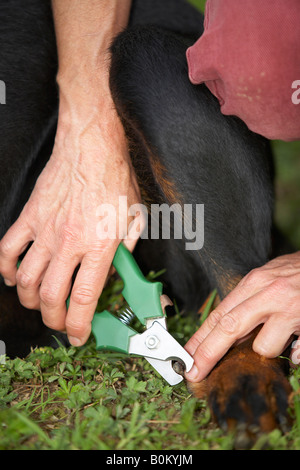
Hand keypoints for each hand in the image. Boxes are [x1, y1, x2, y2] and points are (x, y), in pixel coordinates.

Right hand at [0, 95, 140, 346]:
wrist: (90, 145)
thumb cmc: (114, 177)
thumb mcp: (135, 218)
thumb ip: (128, 251)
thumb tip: (121, 272)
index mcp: (99, 245)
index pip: (83, 298)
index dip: (78, 326)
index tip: (79, 336)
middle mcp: (69, 243)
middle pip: (50, 296)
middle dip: (54, 319)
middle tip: (61, 322)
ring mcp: (44, 231)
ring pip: (25, 280)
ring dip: (30, 300)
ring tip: (40, 305)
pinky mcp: (29, 217)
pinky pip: (8, 250)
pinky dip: (6, 270)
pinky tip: (14, 277)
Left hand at [184, 252, 299, 381]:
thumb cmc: (297, 273)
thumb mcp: (267, 278)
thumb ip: (248, 300)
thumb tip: (223, 328)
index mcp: (254, 283)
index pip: (219, 314)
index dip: (200, 339)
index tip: (187, 357)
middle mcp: (269, 294)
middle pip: (229, 328)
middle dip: (208, 353)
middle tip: (194, 373)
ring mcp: (290, 310)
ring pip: (263, 346)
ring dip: (267, 349)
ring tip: (281, 336)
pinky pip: (295, 353)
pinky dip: (295, 353)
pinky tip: (298, 344)